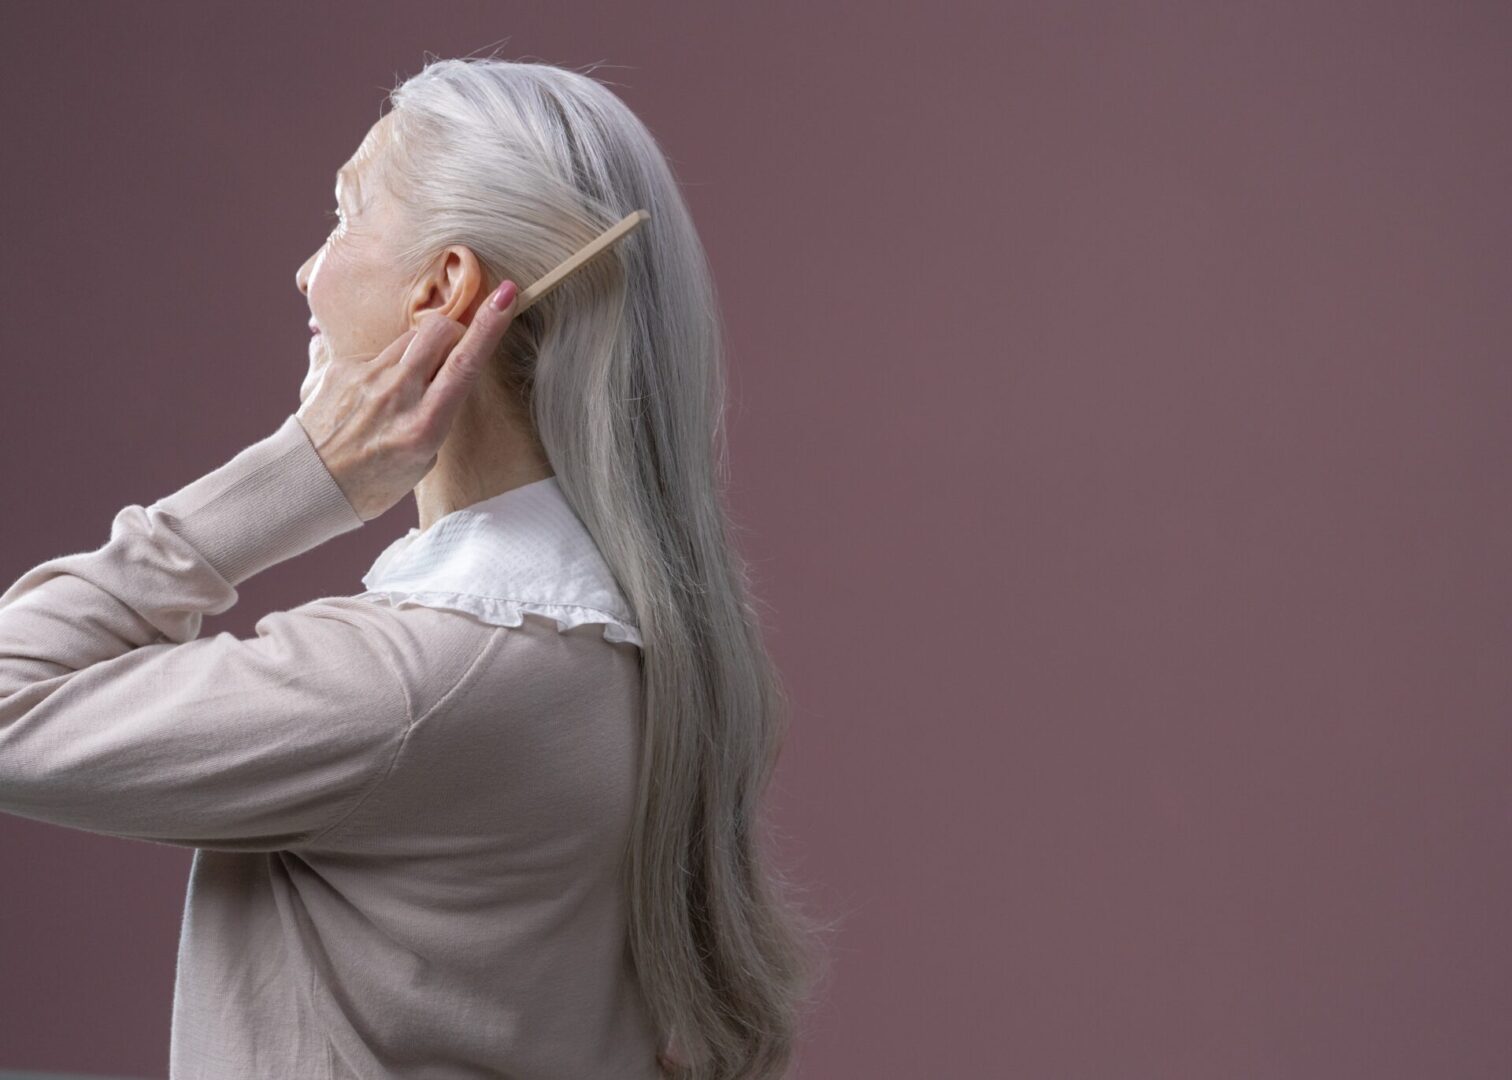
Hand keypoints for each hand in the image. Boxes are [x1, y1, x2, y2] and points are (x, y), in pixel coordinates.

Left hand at [294, 281, 519, 521]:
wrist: (308, 483)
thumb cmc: (373, 482)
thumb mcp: (423, 459)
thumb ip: (434, 411)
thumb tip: (437, 372)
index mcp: (424, 425)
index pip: (464, 363)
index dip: (489, 325)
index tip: (505, 293)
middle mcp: (396, 395)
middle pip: (438, 331)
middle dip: (455, 330)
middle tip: (452, 350)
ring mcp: (366, 378)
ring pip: (408, 339)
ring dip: (419, 350)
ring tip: (404, 386)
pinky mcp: (340, 367)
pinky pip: (375, 352)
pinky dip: (383, 367)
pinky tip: (369, 396)